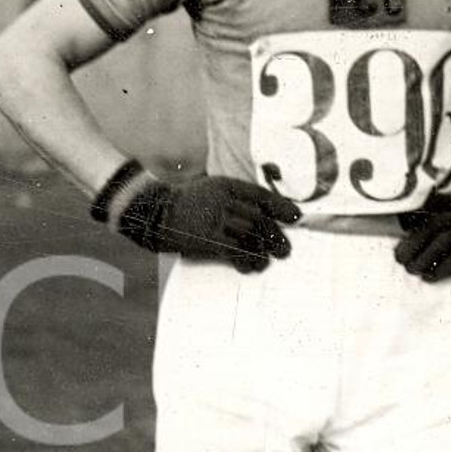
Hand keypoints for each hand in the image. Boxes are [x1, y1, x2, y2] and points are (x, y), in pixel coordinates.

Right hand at [113, 173, 301, 272]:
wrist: (154, 213)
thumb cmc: (187, 203)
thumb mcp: (210, 188)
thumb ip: (234, 195)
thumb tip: (265, 210)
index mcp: (225, 185)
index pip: (261, 196)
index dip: (281, 207)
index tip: (296, 217)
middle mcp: (222, 200)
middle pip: (259, 219)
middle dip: (276, 236)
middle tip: (286, 249)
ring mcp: (214, 219)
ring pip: (250, 237)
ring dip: (265, 251)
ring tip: (272, 260)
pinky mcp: (207, 239)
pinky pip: (236, 251)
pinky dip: (248, 260)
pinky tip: (254, 266)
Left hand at [394, 191, 450, 281]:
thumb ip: (437, 220)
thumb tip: (404, 237)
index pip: (427, 206)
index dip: (410, 216)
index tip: (399, 228)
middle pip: (431, 225)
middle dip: (412, 243)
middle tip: (398, 258)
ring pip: (442, 241)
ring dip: (423, 257)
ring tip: (411, 270)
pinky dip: (440, 269)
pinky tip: (429, 277)